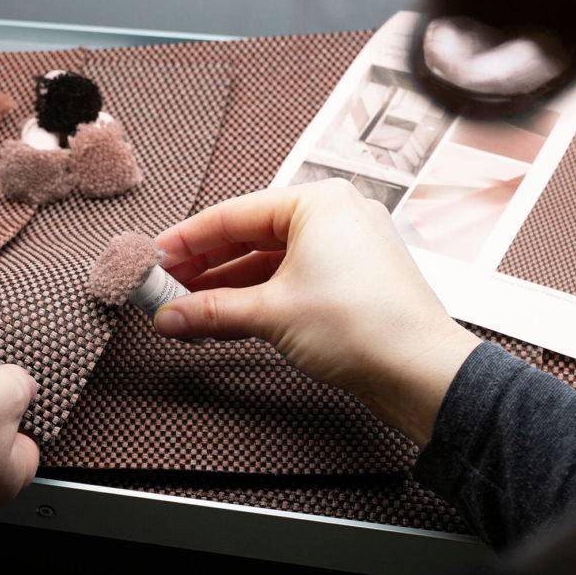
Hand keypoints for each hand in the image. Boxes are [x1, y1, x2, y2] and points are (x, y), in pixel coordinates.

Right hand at [152, 179, 480, 445]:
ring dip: (226, 289)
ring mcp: (344, 250)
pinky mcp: (350, 282)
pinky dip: (256, 300)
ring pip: (268, 263)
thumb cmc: (364, 326)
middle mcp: (334, 217)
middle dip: (203, 268)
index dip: (187, 240)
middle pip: (250, 238)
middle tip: (163, 288)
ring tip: (185, 310)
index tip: (153, 259)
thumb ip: (211, 311)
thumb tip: (169, 316)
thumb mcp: (271, 313)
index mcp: (318, 202)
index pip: (233, 215)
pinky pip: (290, 281)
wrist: (422, 372)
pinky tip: (223, 320)